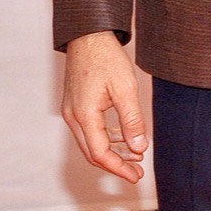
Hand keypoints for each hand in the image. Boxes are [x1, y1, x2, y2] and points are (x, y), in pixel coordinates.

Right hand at [62, 31, 148, 184]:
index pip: (100, 153)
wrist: (88, 35)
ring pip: (90, 142)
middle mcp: (73, 116)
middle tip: (136, 172)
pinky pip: (89, 130)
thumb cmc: (105, 58)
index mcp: (84, 115)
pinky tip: (122, 138)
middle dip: (115, 165)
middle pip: (92, 153)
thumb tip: (139, 148)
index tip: (136, 175)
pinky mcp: (75, 105)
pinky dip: (106, 138)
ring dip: (112, 152)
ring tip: (135, 156)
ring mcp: (72, 111)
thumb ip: (132, 121)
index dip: (118, 168)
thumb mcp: (125, 90)